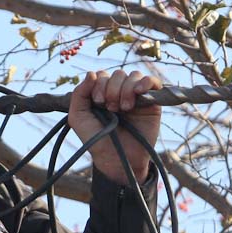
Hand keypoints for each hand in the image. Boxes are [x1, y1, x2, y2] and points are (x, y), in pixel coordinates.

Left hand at [68, 70, 160, 184]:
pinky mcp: (152, 103)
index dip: (99, 84)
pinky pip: (153, 82)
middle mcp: (119, 92)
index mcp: (102, 93)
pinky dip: (146, 82)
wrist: (117, 159)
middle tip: (111, 108)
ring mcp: (136, 97)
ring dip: (126, 89)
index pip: (102, 75)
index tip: (98, 102)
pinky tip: (139, 92)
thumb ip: (79, 94)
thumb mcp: (78, 117)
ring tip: (124, 108)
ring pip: (134, 76)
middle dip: (112, 89)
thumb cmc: (97, 140)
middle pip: (118, 74)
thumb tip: (92, 73)